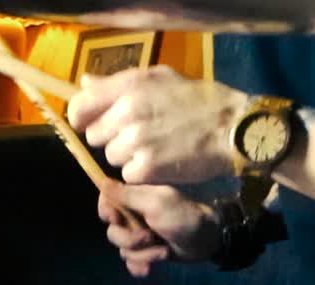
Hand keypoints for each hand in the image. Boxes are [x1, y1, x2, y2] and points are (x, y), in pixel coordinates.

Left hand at [68, 66, 247, 184]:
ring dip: (128, 158)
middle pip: (94, 137)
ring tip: (155, 148)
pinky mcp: (146, 168)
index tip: (94, 124)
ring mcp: (136, 141)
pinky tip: (162, 162)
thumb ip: (118, 82)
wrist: (233, 128)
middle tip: (139, 136)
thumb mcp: (160, 78)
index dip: (84, 118)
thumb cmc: (199, 101)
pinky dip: (142, 174)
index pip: (80, 107)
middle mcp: (128, 112)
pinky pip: (128, 175)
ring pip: (111, 157)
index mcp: (129, 86)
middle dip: (112, 139)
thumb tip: (84, 84)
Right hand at [98, 180, 222, 277]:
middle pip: (113, 230)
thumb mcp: (154, 202)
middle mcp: (135, 216)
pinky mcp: (147, 252)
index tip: (116, 219)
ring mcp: (141, 235)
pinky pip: (131, 262)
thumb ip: (126, 194)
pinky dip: (139, 266)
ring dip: (142, 253)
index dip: (107, 212)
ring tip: (163, 251)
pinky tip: (149, 270)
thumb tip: (100, 181)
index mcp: (135, 198)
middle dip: (129, 239)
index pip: (107, 201)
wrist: (207, 240)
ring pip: (123, 249)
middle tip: (149, 237)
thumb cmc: (183, 215)